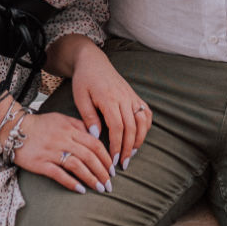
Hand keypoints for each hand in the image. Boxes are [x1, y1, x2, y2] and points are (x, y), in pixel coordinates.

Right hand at [12, 110, 114, 193]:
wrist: (14, 129)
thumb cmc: (40, 125)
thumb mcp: (61, 119)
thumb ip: (79, 126)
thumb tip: (96, 136)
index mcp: (70, 129)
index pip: (94, 144)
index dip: (106, 157)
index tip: (113, 169)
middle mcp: (63, 140)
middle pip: (89, 156)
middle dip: (102, 171)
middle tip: (110, 184)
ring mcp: (52, 152)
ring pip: (77, 166)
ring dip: (91, 178)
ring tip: (100, 188)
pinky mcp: (41, 163)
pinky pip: (59, 174)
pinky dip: (71, 183)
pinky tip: (81, 190)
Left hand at [69, 48, 151, 170]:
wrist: (93, 61)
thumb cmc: (84, 80)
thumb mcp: (80, 98)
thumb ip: (89, 117)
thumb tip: (96, 136)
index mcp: (109, 99)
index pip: (117, 127)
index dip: (117, 145)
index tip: (114, 159)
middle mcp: (124, 97)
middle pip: (132, 127)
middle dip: (129, 148)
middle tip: (124, 164)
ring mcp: (131, 96)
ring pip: (142, 121)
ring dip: (139, 139)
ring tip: (132, 154)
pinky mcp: (135, 95)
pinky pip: (146, 112)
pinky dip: (146, 126)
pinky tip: (139, 137)